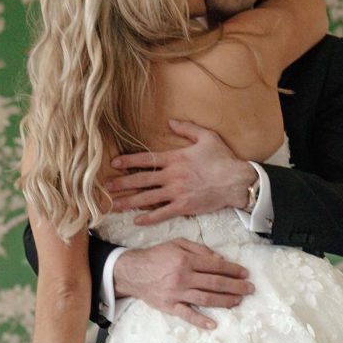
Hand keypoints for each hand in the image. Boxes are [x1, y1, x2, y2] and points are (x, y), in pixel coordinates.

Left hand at [107, 120, 256, 224]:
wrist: (237, 181)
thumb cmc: (223, 159)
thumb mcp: (206, 137)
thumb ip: (187, 128)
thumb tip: (170, 122)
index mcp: (175, 159)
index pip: (146, 159)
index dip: (128, 161)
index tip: (113, 164)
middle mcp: (172, 176)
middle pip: (141, 180)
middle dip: (121, 184)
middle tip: (105, 189)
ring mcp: (177, 192)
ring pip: (147, 198)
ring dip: (128, 202)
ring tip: (113, 206)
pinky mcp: (184, 207)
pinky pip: (162, 213)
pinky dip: (148, 218)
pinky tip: (136, 221)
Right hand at [113, 239, 253, 328]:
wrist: (132, 271)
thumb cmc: (157, 256)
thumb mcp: (177, 244)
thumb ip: (199, 249)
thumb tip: (219, 259)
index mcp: (186, 260)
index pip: (216, 266)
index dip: (233, 270)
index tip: (245, 274)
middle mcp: (183, 277)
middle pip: (215, 283)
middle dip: (236, 286)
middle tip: (249, 289)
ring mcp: (176, 293)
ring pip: (206, 299)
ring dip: (225, 301)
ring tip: (238, 301)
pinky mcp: (169, 306)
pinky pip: (187, 315)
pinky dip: (200, 321)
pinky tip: (213, 324)